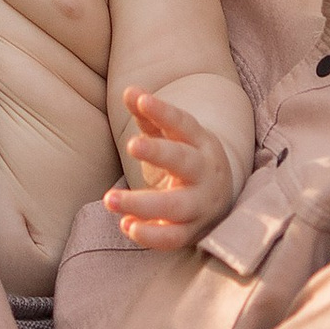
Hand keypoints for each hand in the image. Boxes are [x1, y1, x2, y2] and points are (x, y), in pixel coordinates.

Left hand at [105, 87, 241, 249]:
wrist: (220, 198)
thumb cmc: (187, 159)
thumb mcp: (173, 137)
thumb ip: (149, 116)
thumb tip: (128, 91)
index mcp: (201, 143)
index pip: (184, 124)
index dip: (164, 111)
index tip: (141, 100)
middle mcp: (205, 173)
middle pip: (185, 162)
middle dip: (159, 153)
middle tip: (130, 145)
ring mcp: (201, 205)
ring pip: (176, 206)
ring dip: (142, 204)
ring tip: (109, 199)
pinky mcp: (193, 232)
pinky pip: (173, 238)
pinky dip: (150, 235)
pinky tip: (125, 225)